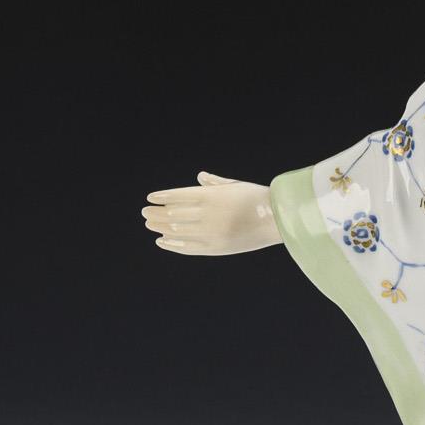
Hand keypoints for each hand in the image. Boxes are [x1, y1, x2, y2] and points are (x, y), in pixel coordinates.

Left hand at [142, 171, 281, 254]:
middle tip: (145, 213)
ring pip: (176, 231)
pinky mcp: (216, 248)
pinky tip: (162, 241)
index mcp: (212, 195)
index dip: (162, 197)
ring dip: (159, 228)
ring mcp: (211, 232)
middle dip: (155, 213)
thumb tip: (200, 176)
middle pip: (173, 214)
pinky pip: (188, 247)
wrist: (279, 220)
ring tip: (150, 225)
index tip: (150, 198)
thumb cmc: (259, 198)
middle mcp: (208, 214)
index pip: (177, 196)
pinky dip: (172, 245)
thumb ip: (216, 183)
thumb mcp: (237, 185)